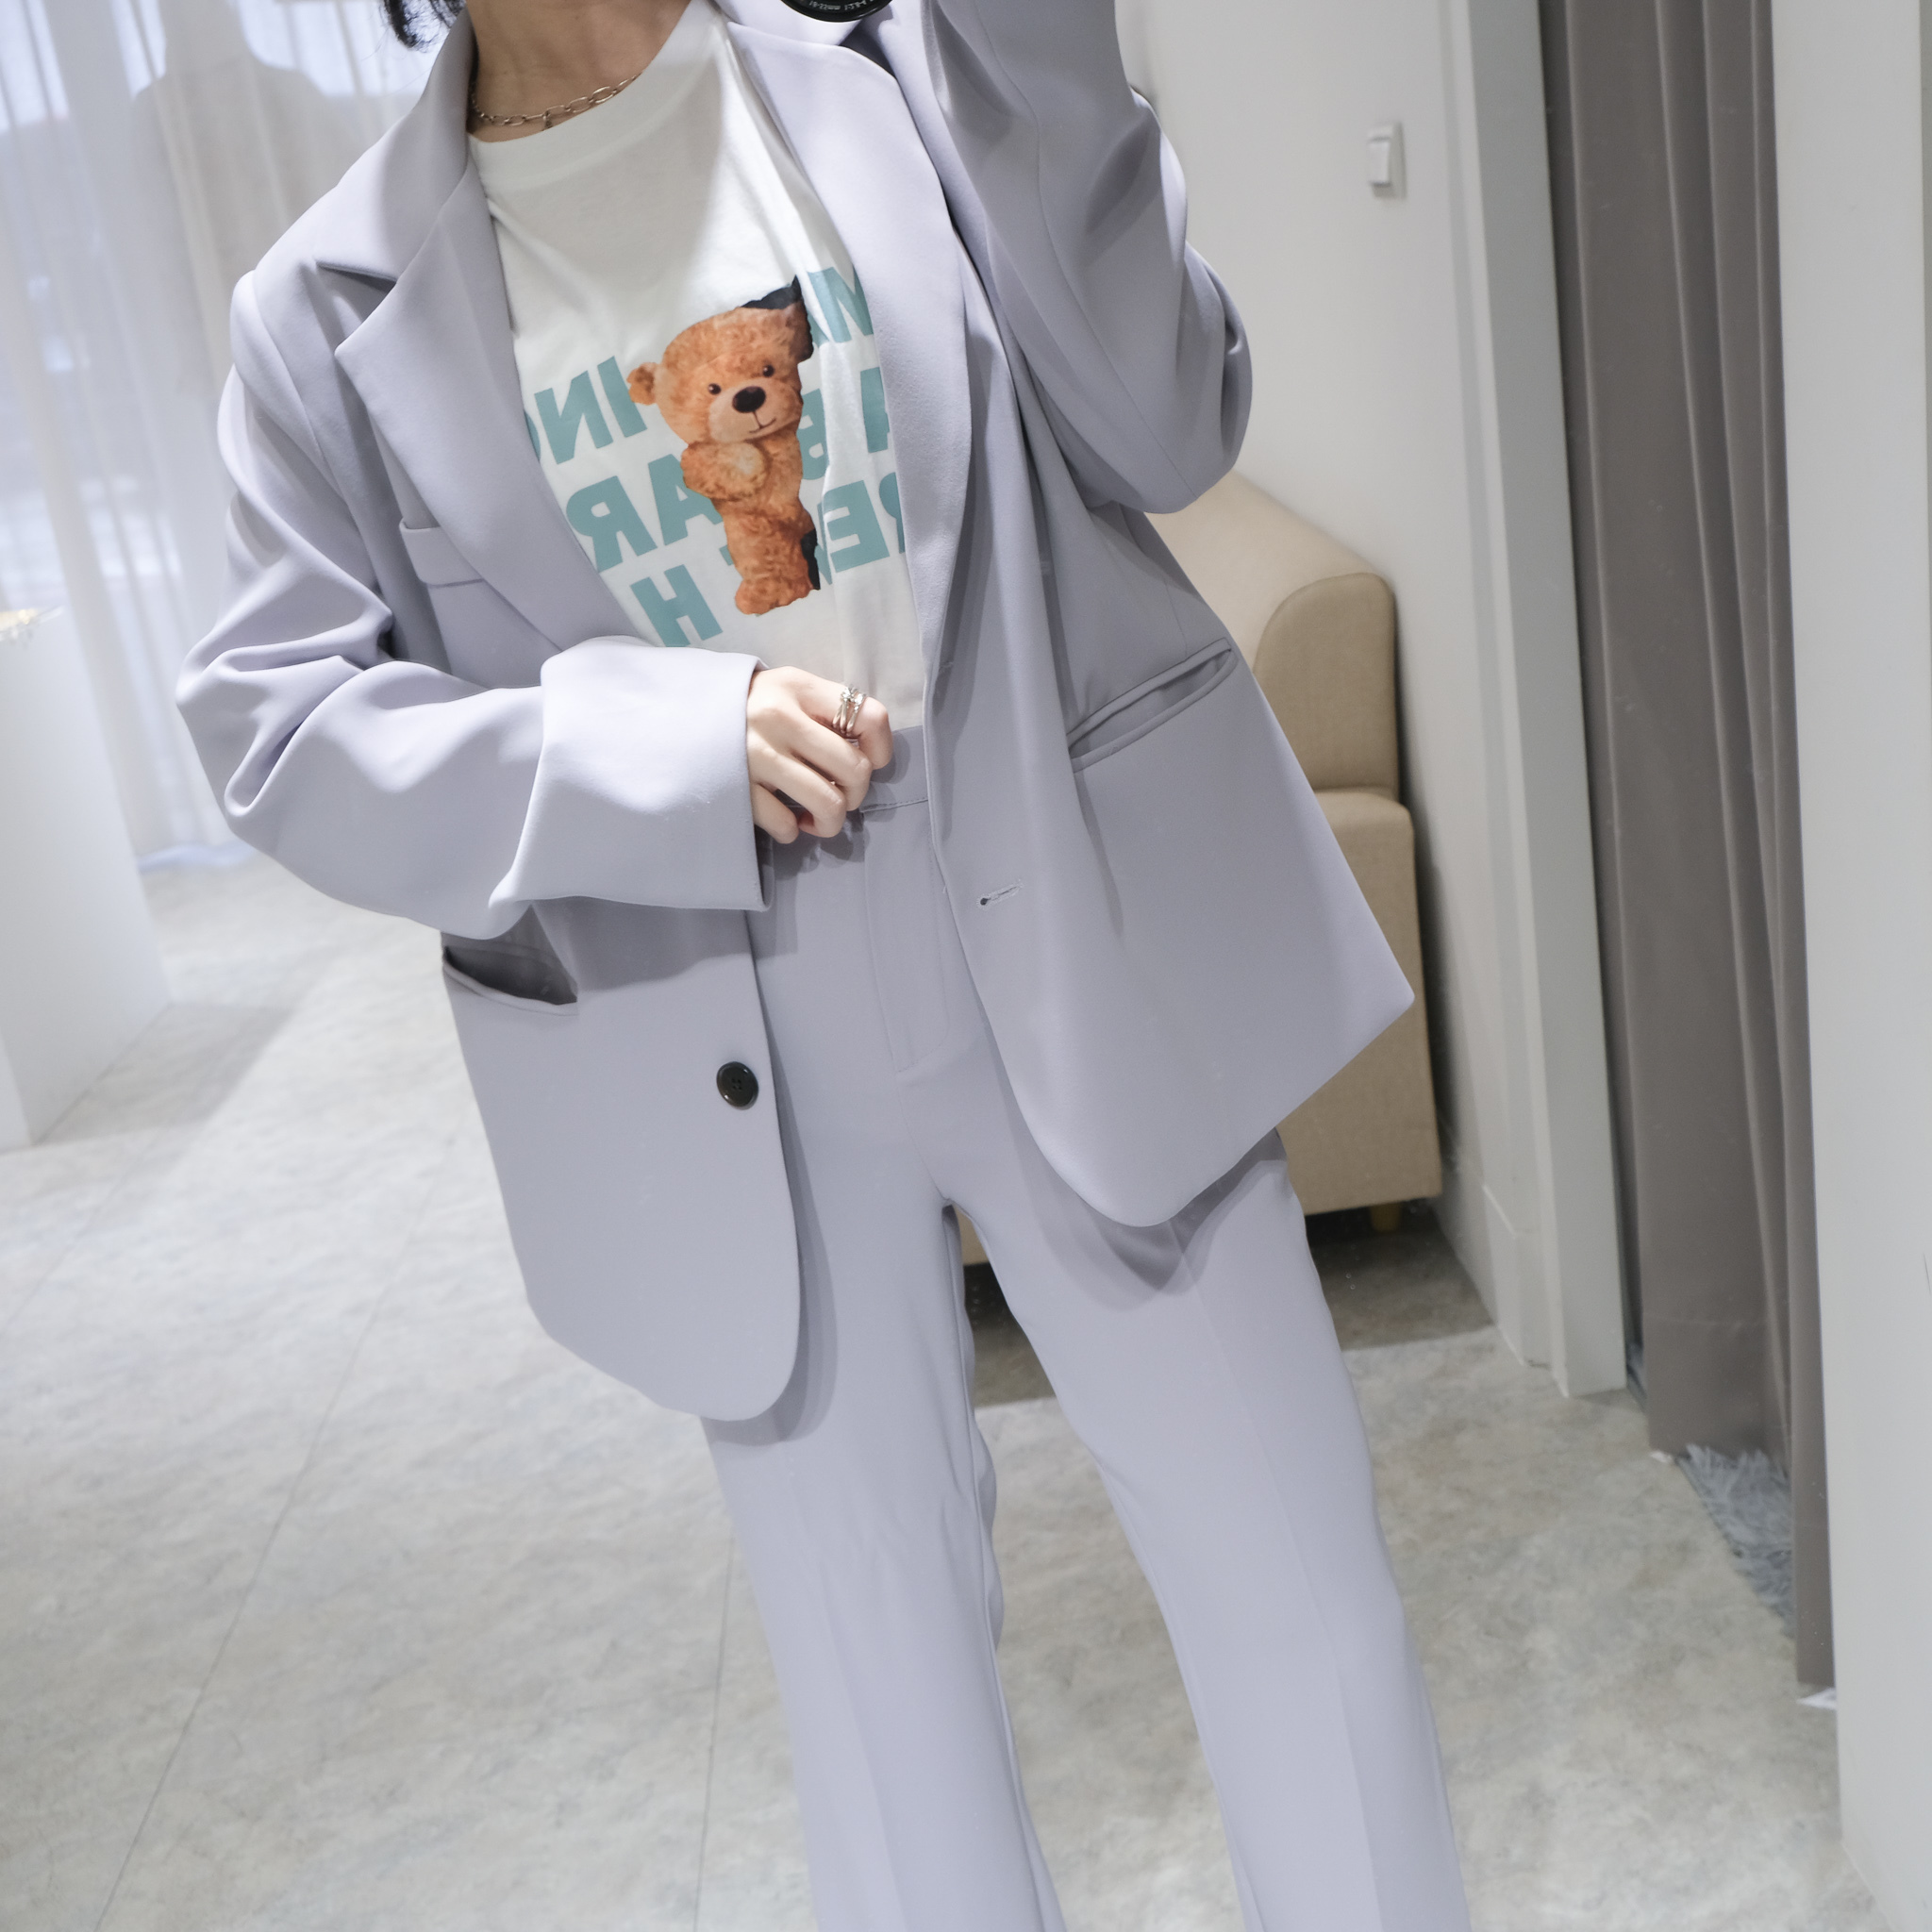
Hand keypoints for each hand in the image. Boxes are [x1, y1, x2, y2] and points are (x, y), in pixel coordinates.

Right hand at [746, 666, 892, 842]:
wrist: (683, 716)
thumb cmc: (751, 707)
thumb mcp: (789, 690)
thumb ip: (828, 711)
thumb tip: (871, 755)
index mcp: (800, 688)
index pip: (871, 717)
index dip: (882, 749)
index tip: (869, 760)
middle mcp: (779, 719)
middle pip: (855, 769)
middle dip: (857, 794)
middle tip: (842, 794)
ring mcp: (756, 755)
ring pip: (828, 804)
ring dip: (831, 821)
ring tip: (819, 817)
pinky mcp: (737, 788)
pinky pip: (786, 824)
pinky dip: (793, 830)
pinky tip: (786, 819)